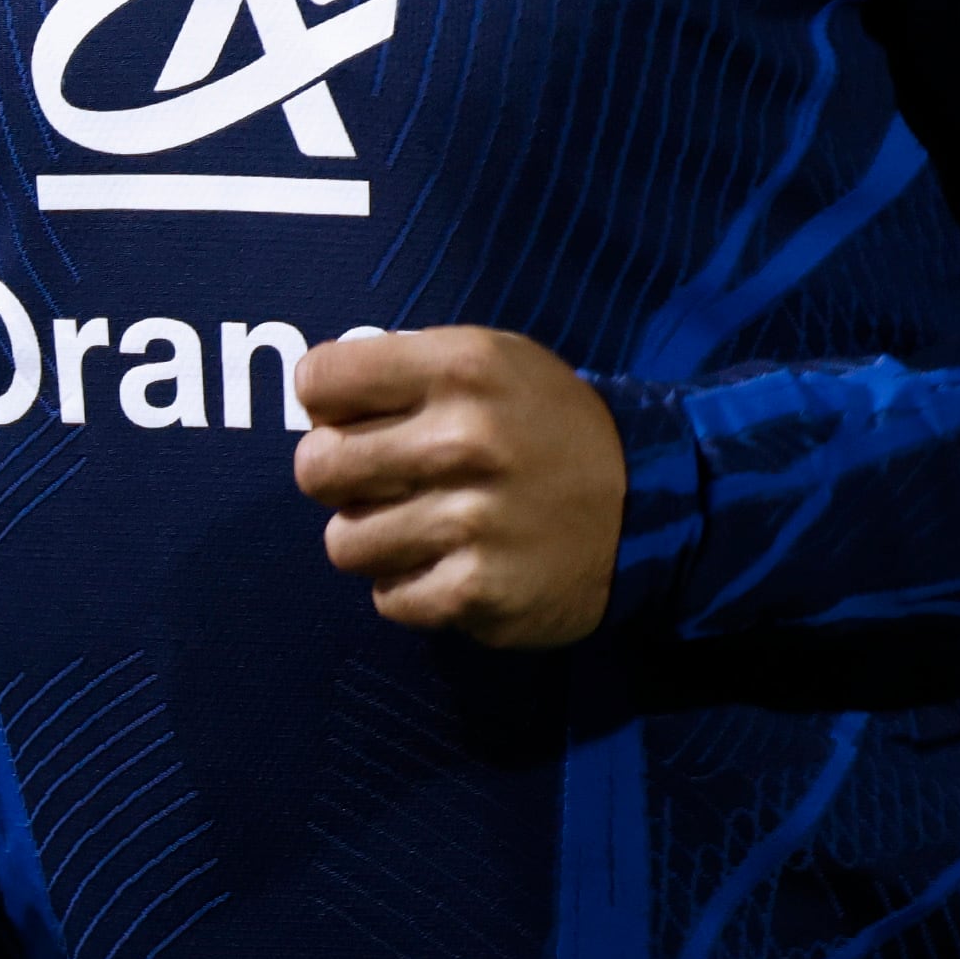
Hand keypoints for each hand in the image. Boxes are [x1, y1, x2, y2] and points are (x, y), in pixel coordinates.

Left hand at [290, 326, 621, 647]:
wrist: (645, 504)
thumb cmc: (547, 424)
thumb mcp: (492, 360)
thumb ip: (405, 367)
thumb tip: (314, 402)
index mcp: (461, 366)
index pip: (320, 380)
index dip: (325, 402)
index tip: (349, 416)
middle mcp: (464, 439)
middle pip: (317, 467)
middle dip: (334, 475)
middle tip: (373, 479)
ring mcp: (471, 521)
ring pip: (344, 542)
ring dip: (373, 538)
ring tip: (419, 525)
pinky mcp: (477, 591)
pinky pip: (388, 598)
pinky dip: (409, 587)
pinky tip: (448, 563)